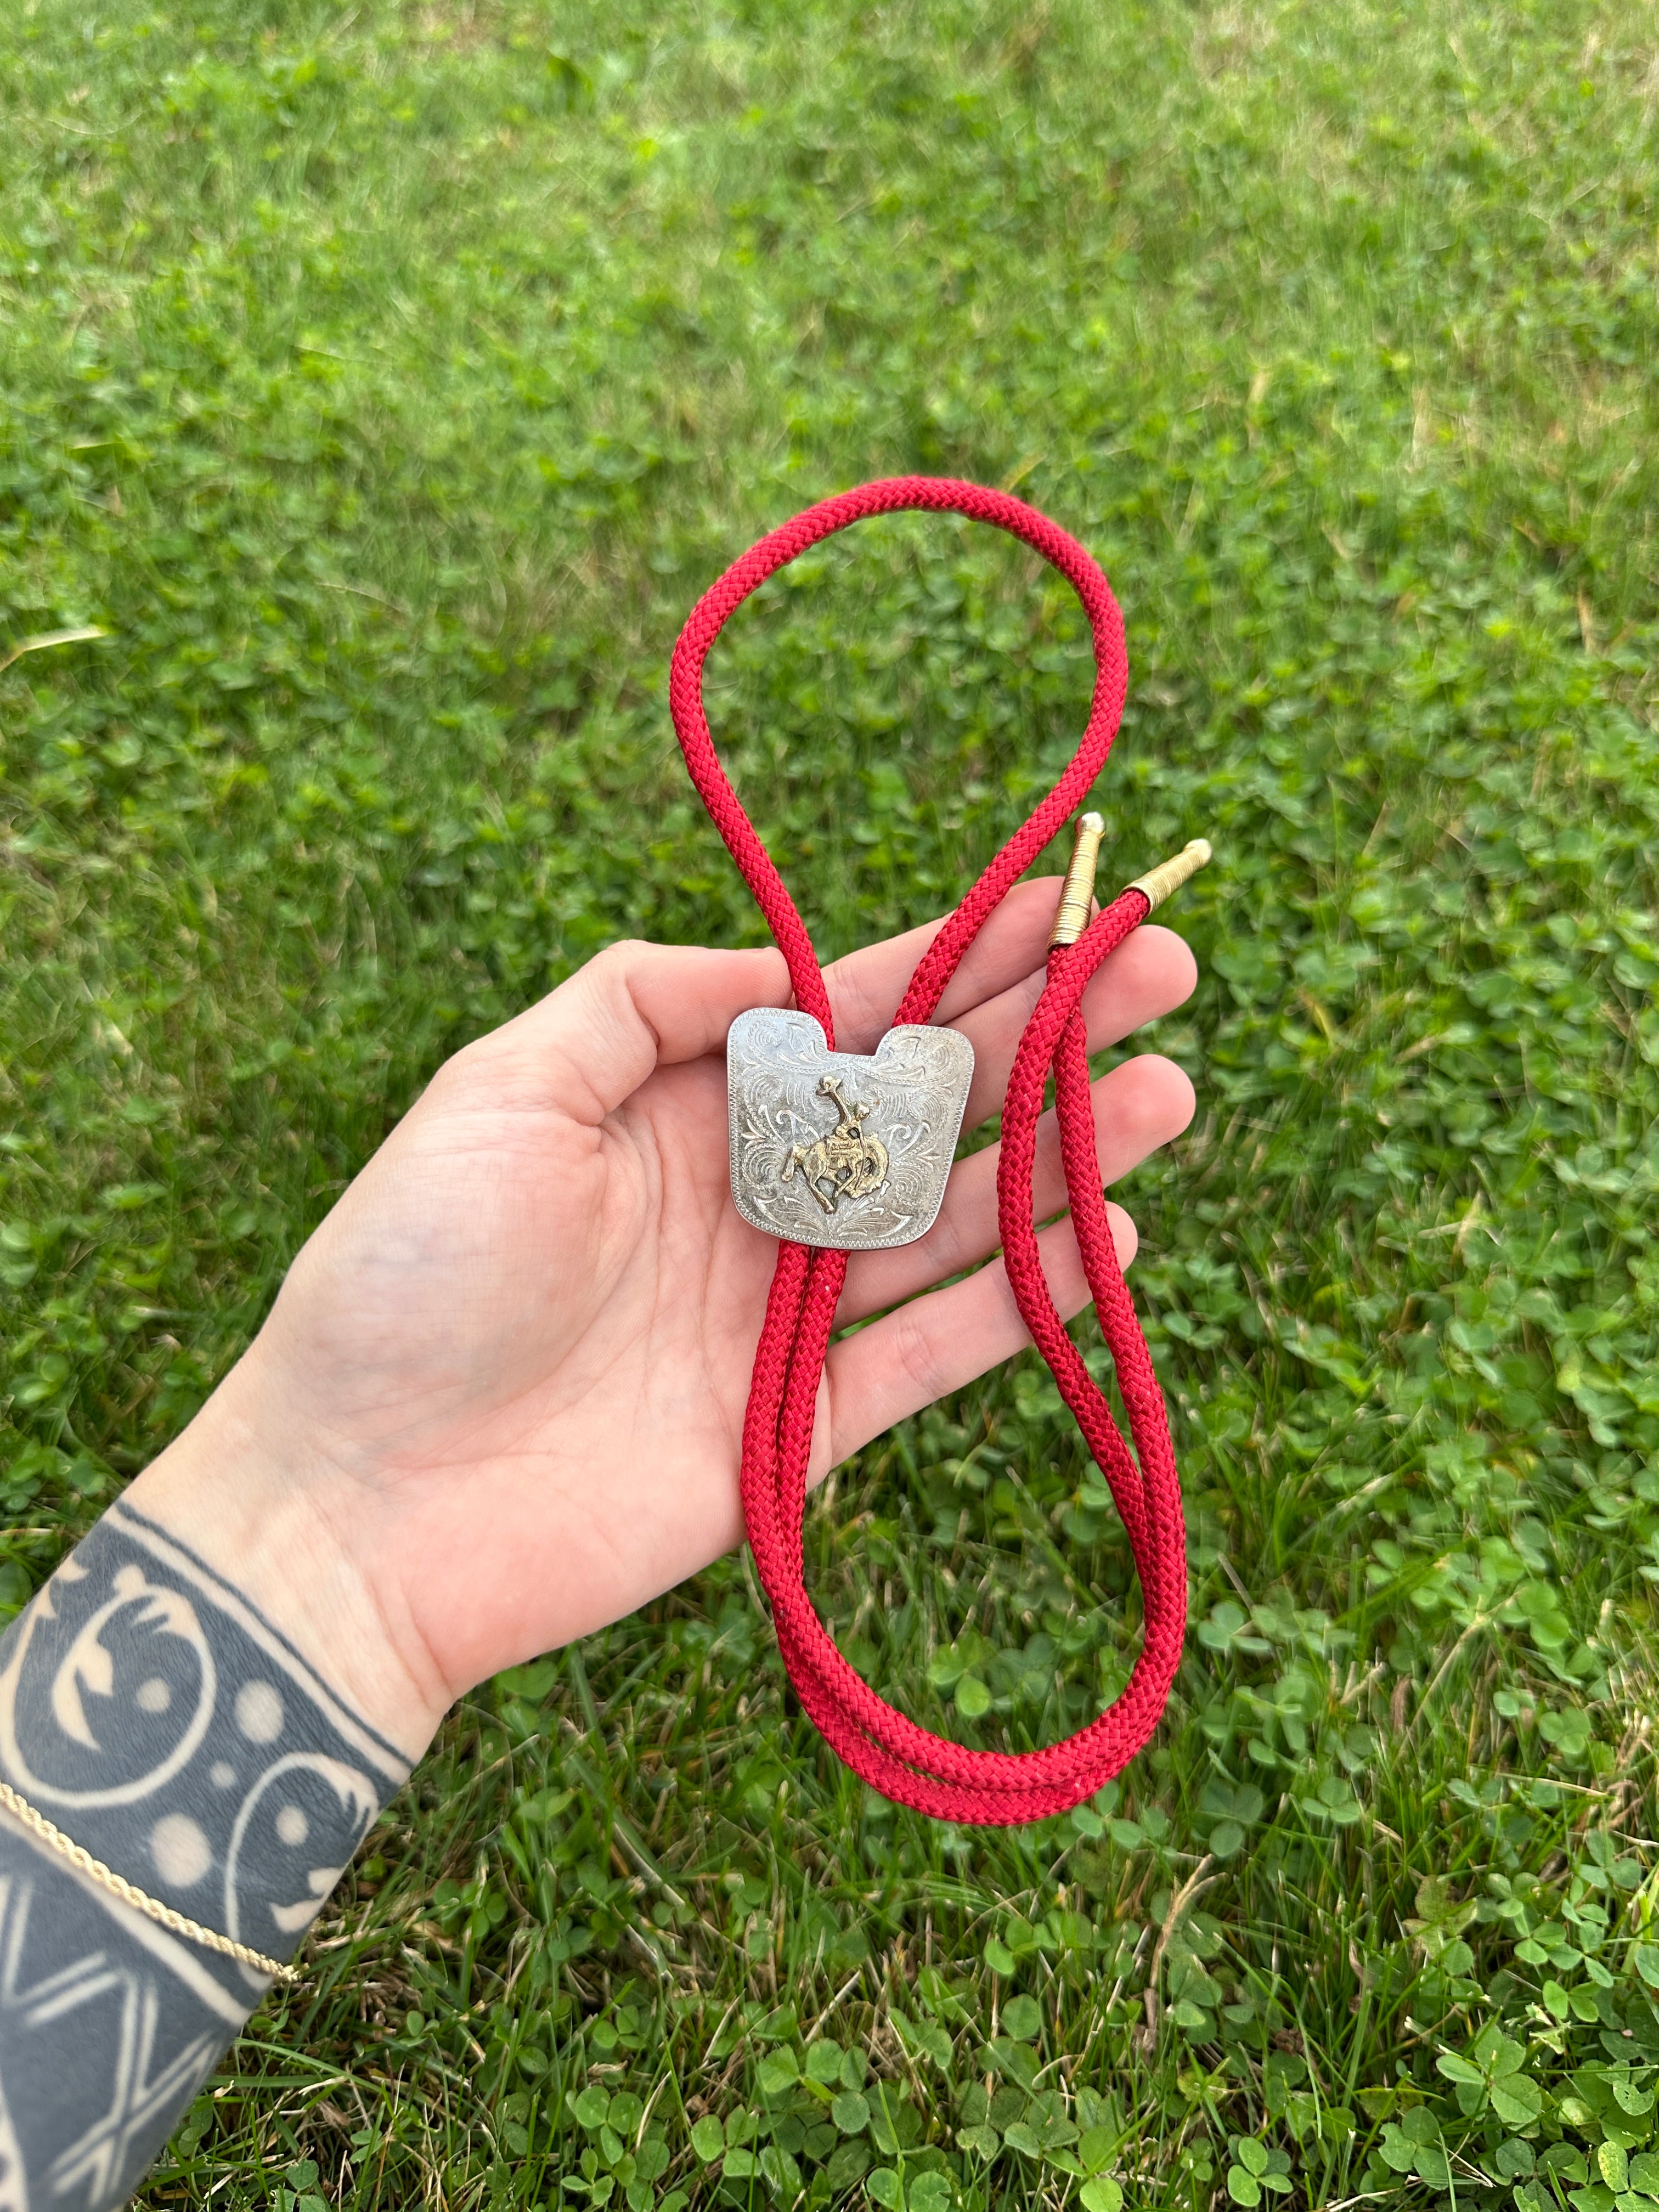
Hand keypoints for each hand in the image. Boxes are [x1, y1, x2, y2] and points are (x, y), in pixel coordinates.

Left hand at [133, 886, 1195, 1754]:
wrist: (353, 1509)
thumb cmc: (404, 1280)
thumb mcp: (499, 1091)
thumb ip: (639, 1002)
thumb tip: (789, 964)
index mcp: (677, 1108)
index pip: (845, 1016)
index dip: (958, 959)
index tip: (1068, 905)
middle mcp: (743, 1200)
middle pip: (922, 1105)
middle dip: (1042, 1036)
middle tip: (1166, 975)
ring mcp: (778, 1314)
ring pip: (951, 1220)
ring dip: (1062, 1155)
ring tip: (1168, 1093)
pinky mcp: (800, 1426)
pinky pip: (932, 1355)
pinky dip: (1022, 1300)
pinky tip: (1107, 1233)